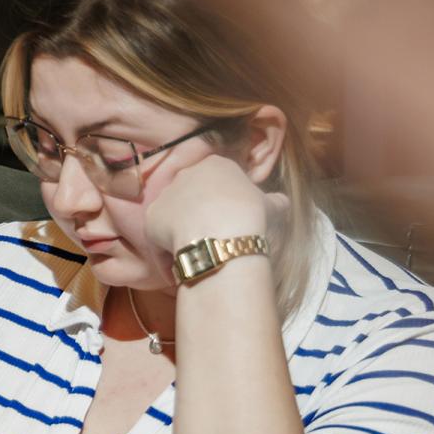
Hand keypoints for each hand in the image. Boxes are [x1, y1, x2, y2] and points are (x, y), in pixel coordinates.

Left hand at [141, 152, 287, 252]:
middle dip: (197, 214)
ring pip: (173, 216)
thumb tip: (282, 202)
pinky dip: (166, 253)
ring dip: (181, 233)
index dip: (221, 202)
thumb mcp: (270, 206)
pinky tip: (179, 268)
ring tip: (196, 255)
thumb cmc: (250, 215)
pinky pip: (158, 238)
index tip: (228, 219)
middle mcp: (186, 174)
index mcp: (215, 165)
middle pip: (190, 196)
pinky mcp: (151, 218)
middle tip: (211, 237)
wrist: (222, 233)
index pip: (215, 180)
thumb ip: (273, 201)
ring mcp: (166, 195)